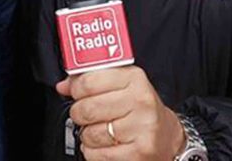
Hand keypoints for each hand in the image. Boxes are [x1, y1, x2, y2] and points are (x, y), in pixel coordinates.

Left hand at [56, 66, 184, 160]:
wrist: (167, 137)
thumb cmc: (140, 109)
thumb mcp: (122, 85)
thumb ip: (92, 80)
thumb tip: (64, 85)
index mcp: (134, 79)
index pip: (88, 81)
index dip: (76, 89)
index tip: (76, 93)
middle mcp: (140, 102)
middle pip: (87, 109)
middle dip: (79, 114)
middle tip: (86, 114)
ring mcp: (141, 128)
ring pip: (90, 134)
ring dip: (87, 135)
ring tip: (99, 130)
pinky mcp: (138, 153)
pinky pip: (97, 155)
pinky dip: (93, 152)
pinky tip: (105, 145)